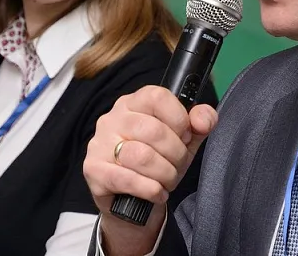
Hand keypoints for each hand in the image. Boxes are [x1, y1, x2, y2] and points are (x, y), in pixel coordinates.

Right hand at [83, 85, 217, 254]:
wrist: (129, 200)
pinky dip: (150, 189)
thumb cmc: (157, 162)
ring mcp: (100, 143)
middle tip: (178, 164)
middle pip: (153, 130)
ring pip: (142, 156)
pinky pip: (128, 179)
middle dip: (176, 153)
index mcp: (134, 103)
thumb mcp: (183, 140)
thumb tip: (203, 120)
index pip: (157, 97)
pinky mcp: (94, 169)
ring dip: (164, 174)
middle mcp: (113, 118)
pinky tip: (157, 192)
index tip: (186, 136)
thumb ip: (199, 123)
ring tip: (167, 180)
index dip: (179, 119)